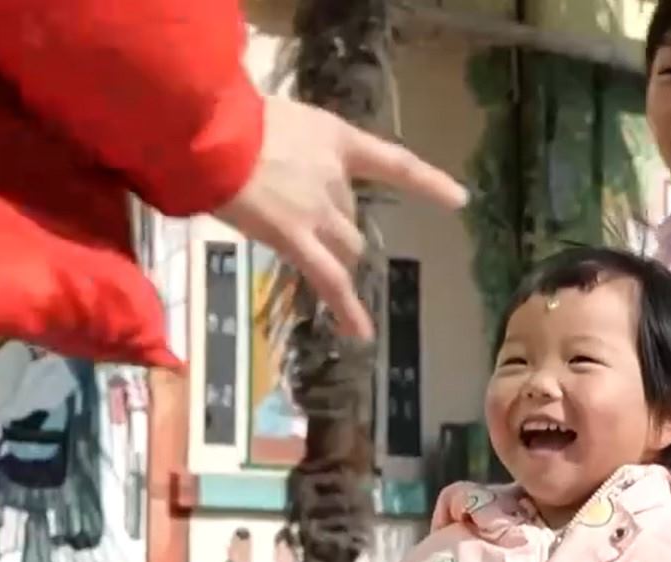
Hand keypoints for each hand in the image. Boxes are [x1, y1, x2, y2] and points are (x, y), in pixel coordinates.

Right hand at [215, 95, 468, 339]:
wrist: (211, 133)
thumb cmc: (229, 117)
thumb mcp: (273, 120)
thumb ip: (288, 147)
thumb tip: (276, 169)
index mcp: (335, 138)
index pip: (393, 162)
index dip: (427, 183)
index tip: (459, 200)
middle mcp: (335, 177)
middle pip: (352, 214)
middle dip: (335, 224)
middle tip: (298, 218)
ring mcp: (318, 211)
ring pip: (345, 247)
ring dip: (333, 256)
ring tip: (308, 259)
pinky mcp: (295, 239)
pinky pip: (329, 280)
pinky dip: (347, 308)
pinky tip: (361, 333)